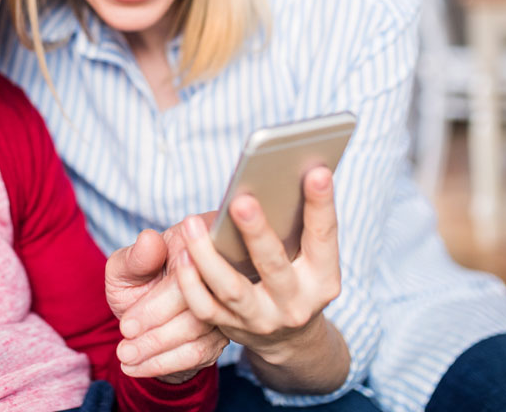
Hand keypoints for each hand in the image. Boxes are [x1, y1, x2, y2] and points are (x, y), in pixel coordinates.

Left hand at [105, 226, 226, 383]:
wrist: (147, 306)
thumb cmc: (137, 277)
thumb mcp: (127, 265)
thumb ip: (136, 257)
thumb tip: (149, 240)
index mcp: (197, 246)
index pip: (185, 281)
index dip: (154, 307)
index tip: (126, 326)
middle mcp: (220, 275)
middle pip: (196, 312)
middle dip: (155, 336)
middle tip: (124, 350)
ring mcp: (226, 305)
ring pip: (198, 337)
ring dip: (158, 354)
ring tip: (127, 359)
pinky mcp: (223, 333)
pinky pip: (199, 354)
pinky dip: (165, 364)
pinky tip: (138, 367)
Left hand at [175, 167, 349, 392]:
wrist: (288, 335)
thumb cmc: (295, 273)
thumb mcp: (308, 255)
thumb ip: (296, 222)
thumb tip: (277, 174)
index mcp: (323, 277)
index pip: (323, 236)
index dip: (321, 204)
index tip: (316, 170)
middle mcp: (297, 302)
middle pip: (274, 264)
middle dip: (257, 232)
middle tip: (240, 200)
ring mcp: (264, 319)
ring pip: (232, 288)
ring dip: (208, 256)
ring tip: (191, 224)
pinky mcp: (233, 328)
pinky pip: (206, 308)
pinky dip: (191, 283)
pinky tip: (182, 254)